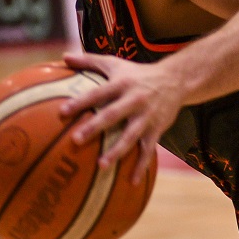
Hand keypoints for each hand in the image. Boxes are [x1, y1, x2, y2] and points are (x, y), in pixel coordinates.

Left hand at [58, 52, 182, 183]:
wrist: (175, 80)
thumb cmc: (137, 73)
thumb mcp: (115, 63)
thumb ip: (89, 61)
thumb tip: (63, 57)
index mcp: (121, 84)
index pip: (98, 93)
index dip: (81, 102)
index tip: (63, 112)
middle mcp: (134, 99)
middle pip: (112, 114)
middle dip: (95, 127)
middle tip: (76, 140)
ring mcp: (146, 116)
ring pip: (131, 136)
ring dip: (117, 151)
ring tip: (101, 165)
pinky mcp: (157, 129)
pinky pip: (148, 150)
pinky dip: (141, 165)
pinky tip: (131, 182)